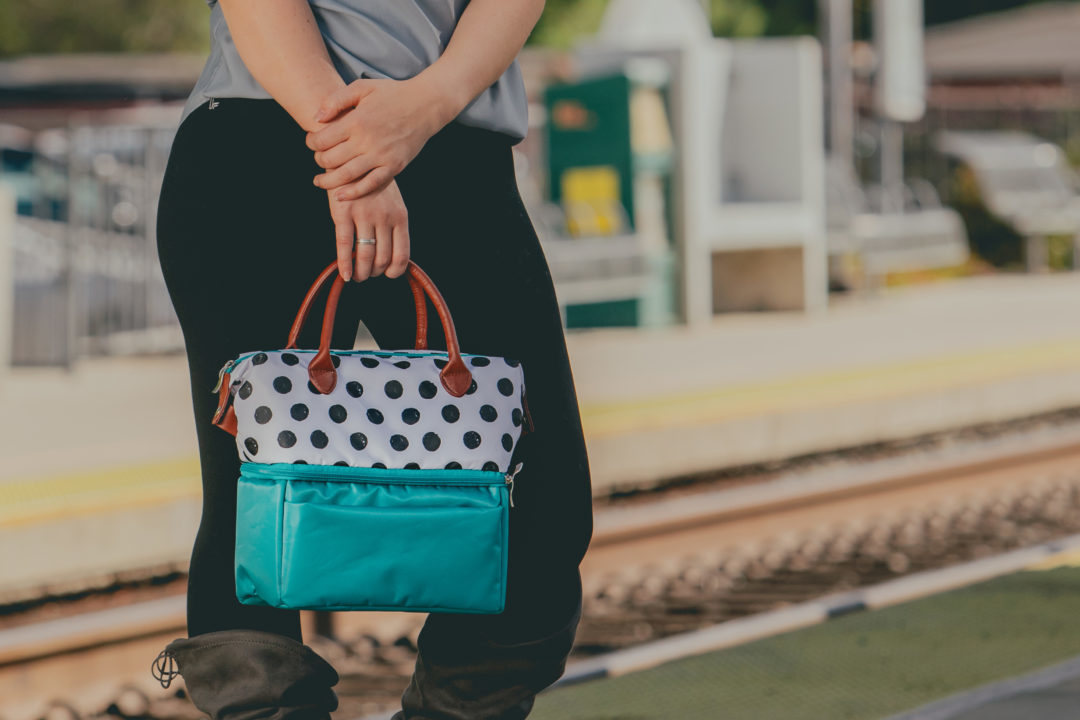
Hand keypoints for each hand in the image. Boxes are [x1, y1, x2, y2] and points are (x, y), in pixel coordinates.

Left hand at [307, 75, 458, 199]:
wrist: (426, 105)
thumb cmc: (392, 94)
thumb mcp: (362, 87)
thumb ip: (336, 99)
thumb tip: (316, 119)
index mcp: (356, 121)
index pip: (322, 139)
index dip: (311, 143)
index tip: (312, 142)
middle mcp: (367, 140)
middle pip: (331, 159)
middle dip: (318, 160)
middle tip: (318, 158)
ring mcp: (381, 156)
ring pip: (347, 176)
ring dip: (328, 182)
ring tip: (319, 182)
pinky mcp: (394, 166)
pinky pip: (371, 184)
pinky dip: (354, 193)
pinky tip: (341, 196)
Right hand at [327, 178, 410, 281]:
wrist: (350, 158)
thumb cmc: (372, 184)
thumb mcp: (392, 201)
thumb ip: (394, 225)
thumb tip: (393, 256)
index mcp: (400, 216)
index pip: (402, 255)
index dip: (394, 271)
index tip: (387, 274)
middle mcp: (385, 218)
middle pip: (382, 259)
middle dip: (375, 272)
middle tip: (368, 274)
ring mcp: (364, 216)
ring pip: (365, 256)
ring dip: (361, 273)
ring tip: (357, 276)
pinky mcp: (343, 213)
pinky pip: (345, 246)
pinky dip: (345, 265)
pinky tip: (344, 275)